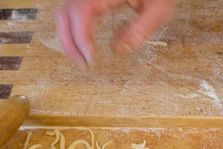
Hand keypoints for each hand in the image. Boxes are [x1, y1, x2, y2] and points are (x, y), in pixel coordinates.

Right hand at [55, 0, 173, 67]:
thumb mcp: (158, 10)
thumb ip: (140, 29)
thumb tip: (119, 50)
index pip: (80, 13)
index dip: (81, 38)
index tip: (91, 59)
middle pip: (64, 13)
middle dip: (70, 43)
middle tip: (84, 65)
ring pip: (63, 13)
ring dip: (69, 38)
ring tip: (83, 59)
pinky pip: (72, 12)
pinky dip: (74, 30)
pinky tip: (86, 44)